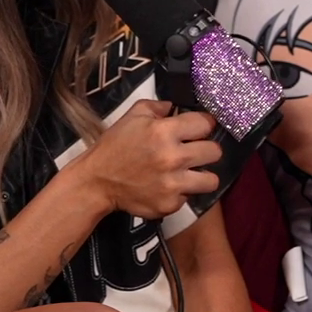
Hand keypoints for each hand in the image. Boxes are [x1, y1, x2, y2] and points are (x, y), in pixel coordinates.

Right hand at [70, 99, 220, 218]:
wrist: (96, 181)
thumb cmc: (115, 146)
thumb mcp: (133, 116)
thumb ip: (158, 106)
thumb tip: (176, 106)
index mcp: (164, 131)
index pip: (206, 123)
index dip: (203, 124)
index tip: (199, 129)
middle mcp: (173, 158)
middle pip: (215, 152)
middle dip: (206, 150)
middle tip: (194, 152)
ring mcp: (172, 184)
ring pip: (211, 180)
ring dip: (202, 176)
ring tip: (190, 173)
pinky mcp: (169, 205)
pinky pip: (189, 198)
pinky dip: (181, 193)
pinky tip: (167, 187)